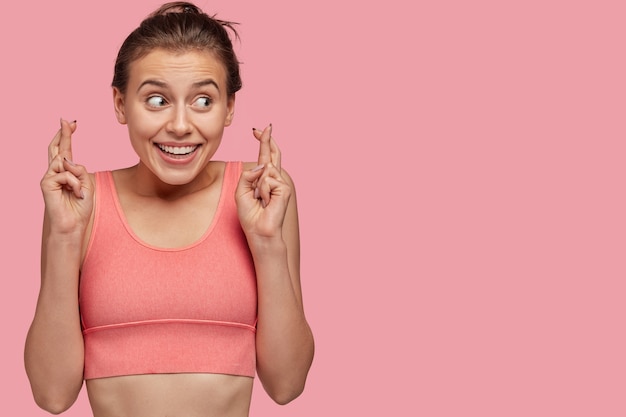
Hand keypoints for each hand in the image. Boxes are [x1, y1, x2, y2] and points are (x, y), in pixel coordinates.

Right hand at [40, 119, 92, 234]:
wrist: (73, 224)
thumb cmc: (80, 207)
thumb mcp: (87, 184)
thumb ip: (79, 169)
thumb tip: (66, 158)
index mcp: (67, 173)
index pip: (66, 151)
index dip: (67, 136)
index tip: (72, 123)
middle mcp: (56, 172)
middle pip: (57, 149)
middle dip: (63, 134)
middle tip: (66, 120)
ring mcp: (49, 177)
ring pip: (66, 162)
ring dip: (78, 177)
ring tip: (79, 192)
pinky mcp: (45, 182)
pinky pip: (65, 174)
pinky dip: (74, 184)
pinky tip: (75, 194)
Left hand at [236, 124, 291, 238]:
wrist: (259, 231)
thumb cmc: (250, 215)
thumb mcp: (241, 192)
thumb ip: (247, 176)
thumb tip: (263, 165)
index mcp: (262, 179)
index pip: (263, 157)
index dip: (262, 142)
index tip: (258, 130)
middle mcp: (274, 179)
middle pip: (272, 155)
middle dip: (267, 140)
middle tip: (267, 126)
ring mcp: (281, 183)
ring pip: (265, 171)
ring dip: (258, 186)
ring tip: (261, 201)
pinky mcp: (284, 189)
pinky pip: (267, 180)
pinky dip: (263, 191)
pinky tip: (267, 202)